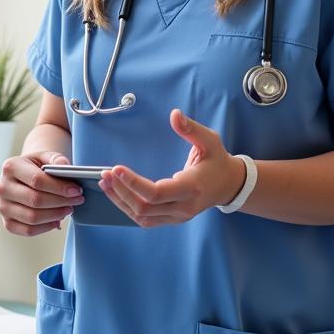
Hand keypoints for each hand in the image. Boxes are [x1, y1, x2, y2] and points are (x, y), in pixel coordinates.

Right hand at [0, 150, 83, 236]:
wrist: (23, 178)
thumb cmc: (35, 167)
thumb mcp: (45, 157)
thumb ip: (55, 159)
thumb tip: (65, 166)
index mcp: (10, 167)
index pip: (36, 180)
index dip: (59, 188)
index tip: (76, 190)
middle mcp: (2, 187)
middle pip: (35, 200)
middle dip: (61, 202)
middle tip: (77, 200)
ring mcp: (3, 207)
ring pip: (32, 218)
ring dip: (56, 215)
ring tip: (68, 209)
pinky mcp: (7, 222)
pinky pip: (28, 230)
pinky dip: (46, 227)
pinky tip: (57, 220)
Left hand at [98, 109, 246, 226]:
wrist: (228, 185)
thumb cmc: (217, 161)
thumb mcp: (210, 141)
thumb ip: (192, 129)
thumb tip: (175, 114)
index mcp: (192, 188)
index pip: (157, 193)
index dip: (134, 183)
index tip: (116, 169)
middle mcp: (183, 207)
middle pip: (144, 207)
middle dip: (121, 191)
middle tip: (105, 173)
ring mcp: (177, 217)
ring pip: (141, 216)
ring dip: (119, 200)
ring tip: (104, 181)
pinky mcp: (170, 219)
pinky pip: (144, 219)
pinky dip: (126, 207)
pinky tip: (115, 192)